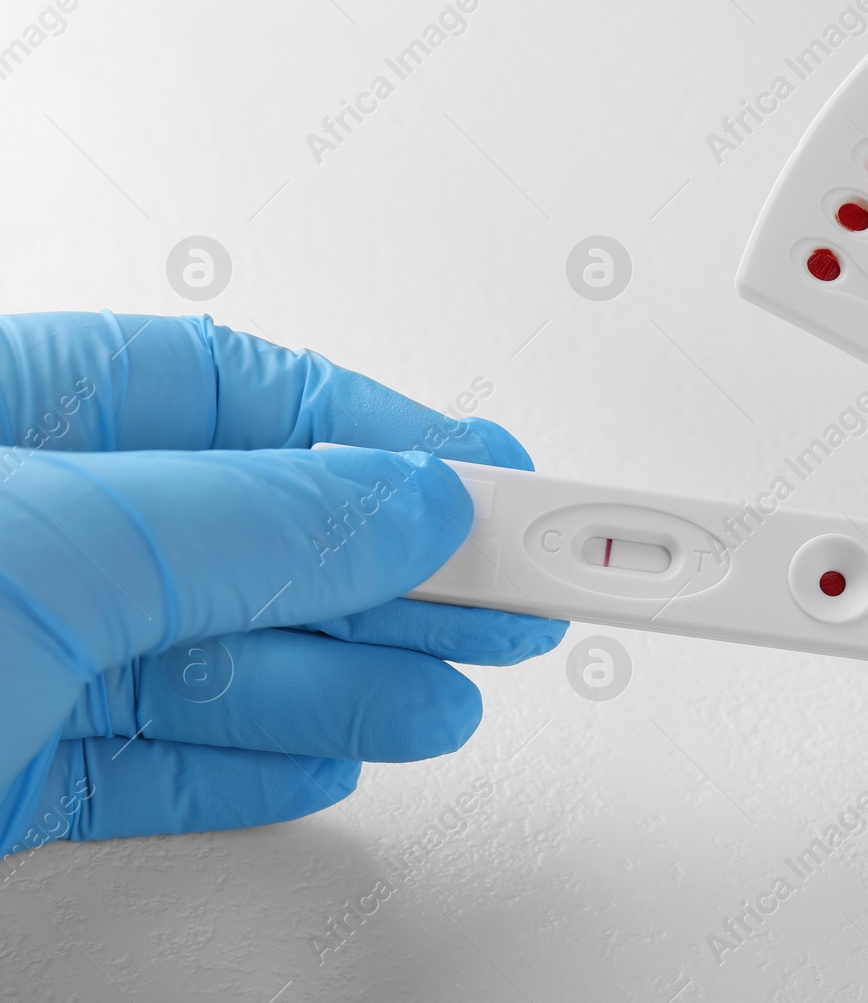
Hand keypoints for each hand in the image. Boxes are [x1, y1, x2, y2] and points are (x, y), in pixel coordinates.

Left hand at [0, 312, 566, 858]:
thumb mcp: (52, 545)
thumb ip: (249, 523)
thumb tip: (413, 506)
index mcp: (8, 414)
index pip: (236, 397)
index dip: (381, 435)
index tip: (498, 478)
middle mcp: (21, 533)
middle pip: (250, 541)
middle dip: (394, 580)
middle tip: (517, 597)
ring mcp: (5, 658)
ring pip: (215, 663)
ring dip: (348, 690)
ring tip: (446, 701)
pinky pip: (154, 764)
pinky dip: (250, 769)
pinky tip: (322, 759)